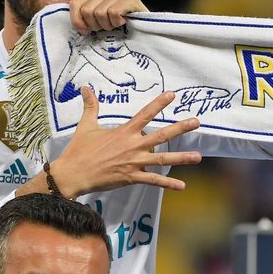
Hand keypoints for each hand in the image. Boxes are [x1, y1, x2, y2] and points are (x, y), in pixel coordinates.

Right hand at [36, 87, 201, 197]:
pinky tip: (183, 186)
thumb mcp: (86, 125)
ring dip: (181, 158)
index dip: (159, 103)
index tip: (173, 94)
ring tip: (198, 156)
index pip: (145, 114)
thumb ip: (91, 106)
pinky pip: (154, 180)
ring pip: (163, 159)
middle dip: (180, 128)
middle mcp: (133, 146)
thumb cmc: (80, 150)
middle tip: (196, 122)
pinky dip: (168, 184)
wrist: (74, 173)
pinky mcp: (132, 177)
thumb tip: (85, 87)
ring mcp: (135, 162)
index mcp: (124, 132)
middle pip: (162, 135)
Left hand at [69, 0, 147, 32]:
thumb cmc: (123, 30)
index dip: (78, 22)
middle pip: (87, 11)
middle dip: (96, 25)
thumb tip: (79, 26)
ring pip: (100, 13)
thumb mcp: (100, 23)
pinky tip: (125, 22)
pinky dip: (118, 22)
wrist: (149, 32)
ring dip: (109, 25)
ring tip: (118, 24)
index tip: (88, 31)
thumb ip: (86, 19)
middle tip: (108, 28)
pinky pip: (113, 13)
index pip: (75, 5)